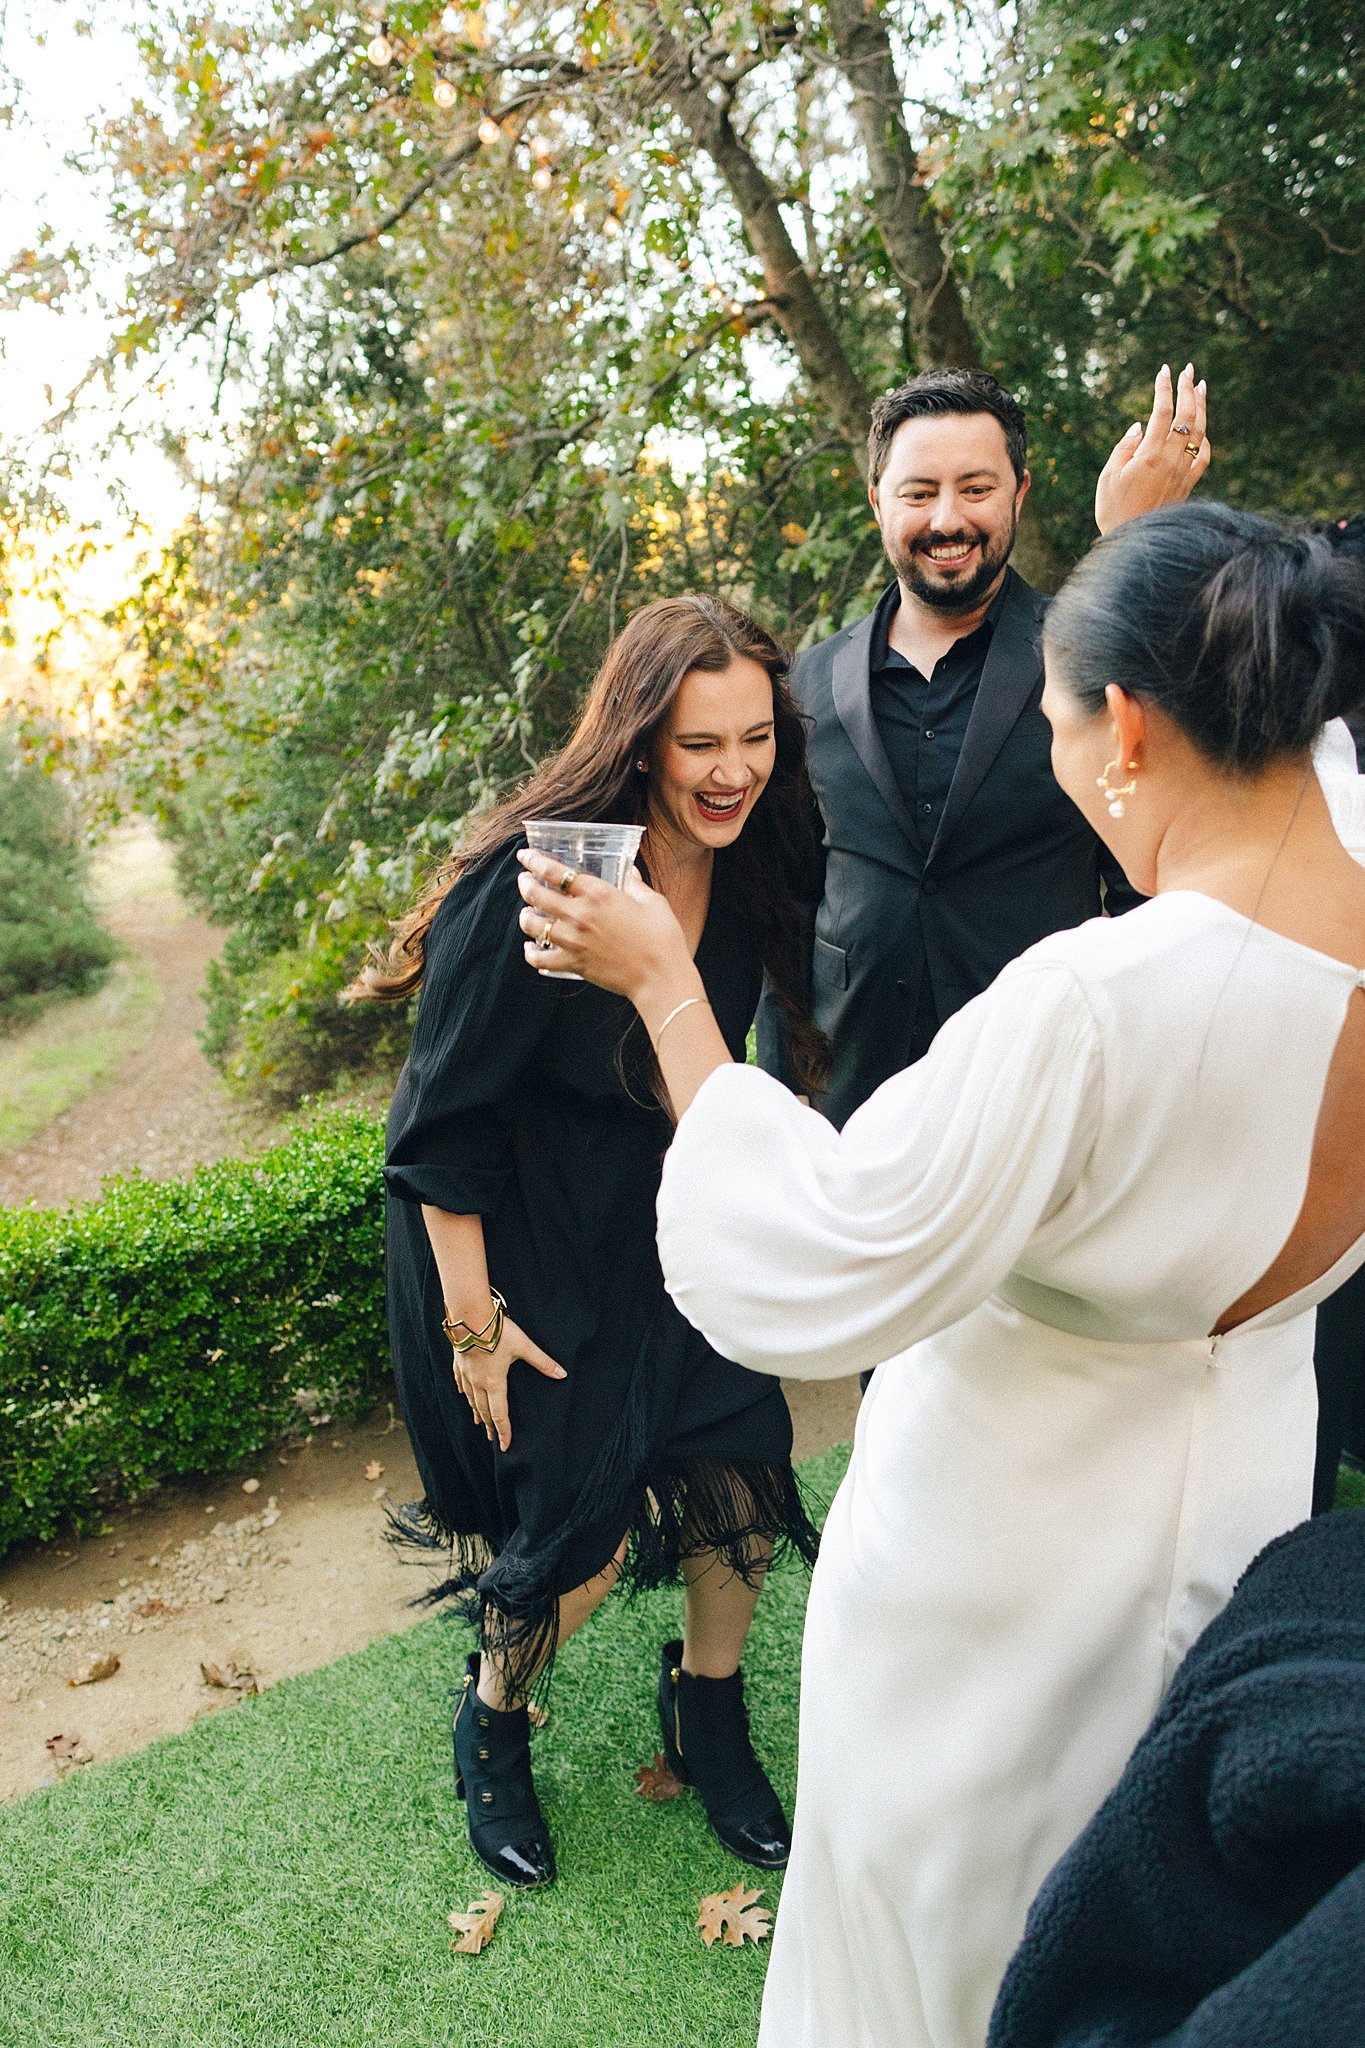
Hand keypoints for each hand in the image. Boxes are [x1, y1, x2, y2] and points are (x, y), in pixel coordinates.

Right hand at [452, 1311, 564, 1452]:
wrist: (470, 1315)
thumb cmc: (497, 1331)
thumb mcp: (524, 1346)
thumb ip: (542, 1361)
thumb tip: (562, 1374)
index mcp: (494, 1382)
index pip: (500, 1414)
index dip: (503, 1431)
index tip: (505, 1446)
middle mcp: (477, 1382)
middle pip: (484, 1410)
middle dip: (490, 1426)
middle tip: (493, 1439)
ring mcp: (466, 1373)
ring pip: (470, 1398)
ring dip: (477, 1412)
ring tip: (479, 1422)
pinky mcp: (459, 1362)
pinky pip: (460, 1382)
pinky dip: (464, 1392)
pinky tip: (463, 1394)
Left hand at [516, 849, 694, 1006]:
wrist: (660, 976)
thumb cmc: (662, 938)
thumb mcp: (653, 902)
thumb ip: (636, 884)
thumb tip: (630, 871)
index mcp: (599, 893)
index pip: (556, 872)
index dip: (535, 861)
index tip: (525, 856)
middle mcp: (580, 914)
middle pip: (536, 895)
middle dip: (525, 884)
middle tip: (524, 881)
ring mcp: (574, 940)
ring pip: (532, 925)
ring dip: (525, 917)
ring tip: (526, 914)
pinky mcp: (574, 963)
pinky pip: (540, 959)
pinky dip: (531, 953)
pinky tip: (531, 948)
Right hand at [1095, 362, 1211, 533]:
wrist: (1133, 544)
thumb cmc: (1113, 510)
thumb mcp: (1109, 477)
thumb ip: (1124, 448)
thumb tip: (1140, 426)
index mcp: (1150, 455)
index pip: (1162, 412)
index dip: (1164, 389)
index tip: (1164, 371)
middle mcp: (1171, 460)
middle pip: (1186, 417)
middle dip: (1187, 390)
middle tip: (1188, 370)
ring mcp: (1183, 473)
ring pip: (1199, 433)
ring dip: (1202, 407)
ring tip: (1201, 387)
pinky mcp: (1187, 486)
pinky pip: (1203, 458)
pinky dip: (1206, 441)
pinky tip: (1204, 431)